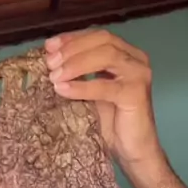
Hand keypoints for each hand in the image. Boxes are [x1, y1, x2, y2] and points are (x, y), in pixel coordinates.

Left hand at [45, 29, 163, 170]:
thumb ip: (79, 74)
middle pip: (102, 41)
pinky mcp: (136, 93)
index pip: (98, 36)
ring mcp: (138, 74)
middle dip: (72, 49)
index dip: (73, 38)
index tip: (49, 46)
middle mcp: (136, 59)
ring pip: (105, 56)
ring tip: (54, 75)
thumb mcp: (91, 93)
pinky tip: (63, 89)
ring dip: (75, 64)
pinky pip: (105, 85)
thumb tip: (51, 60)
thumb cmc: (112, 124)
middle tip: (49, 62)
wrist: (133, 151)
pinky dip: (82, 86)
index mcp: (126, 54)